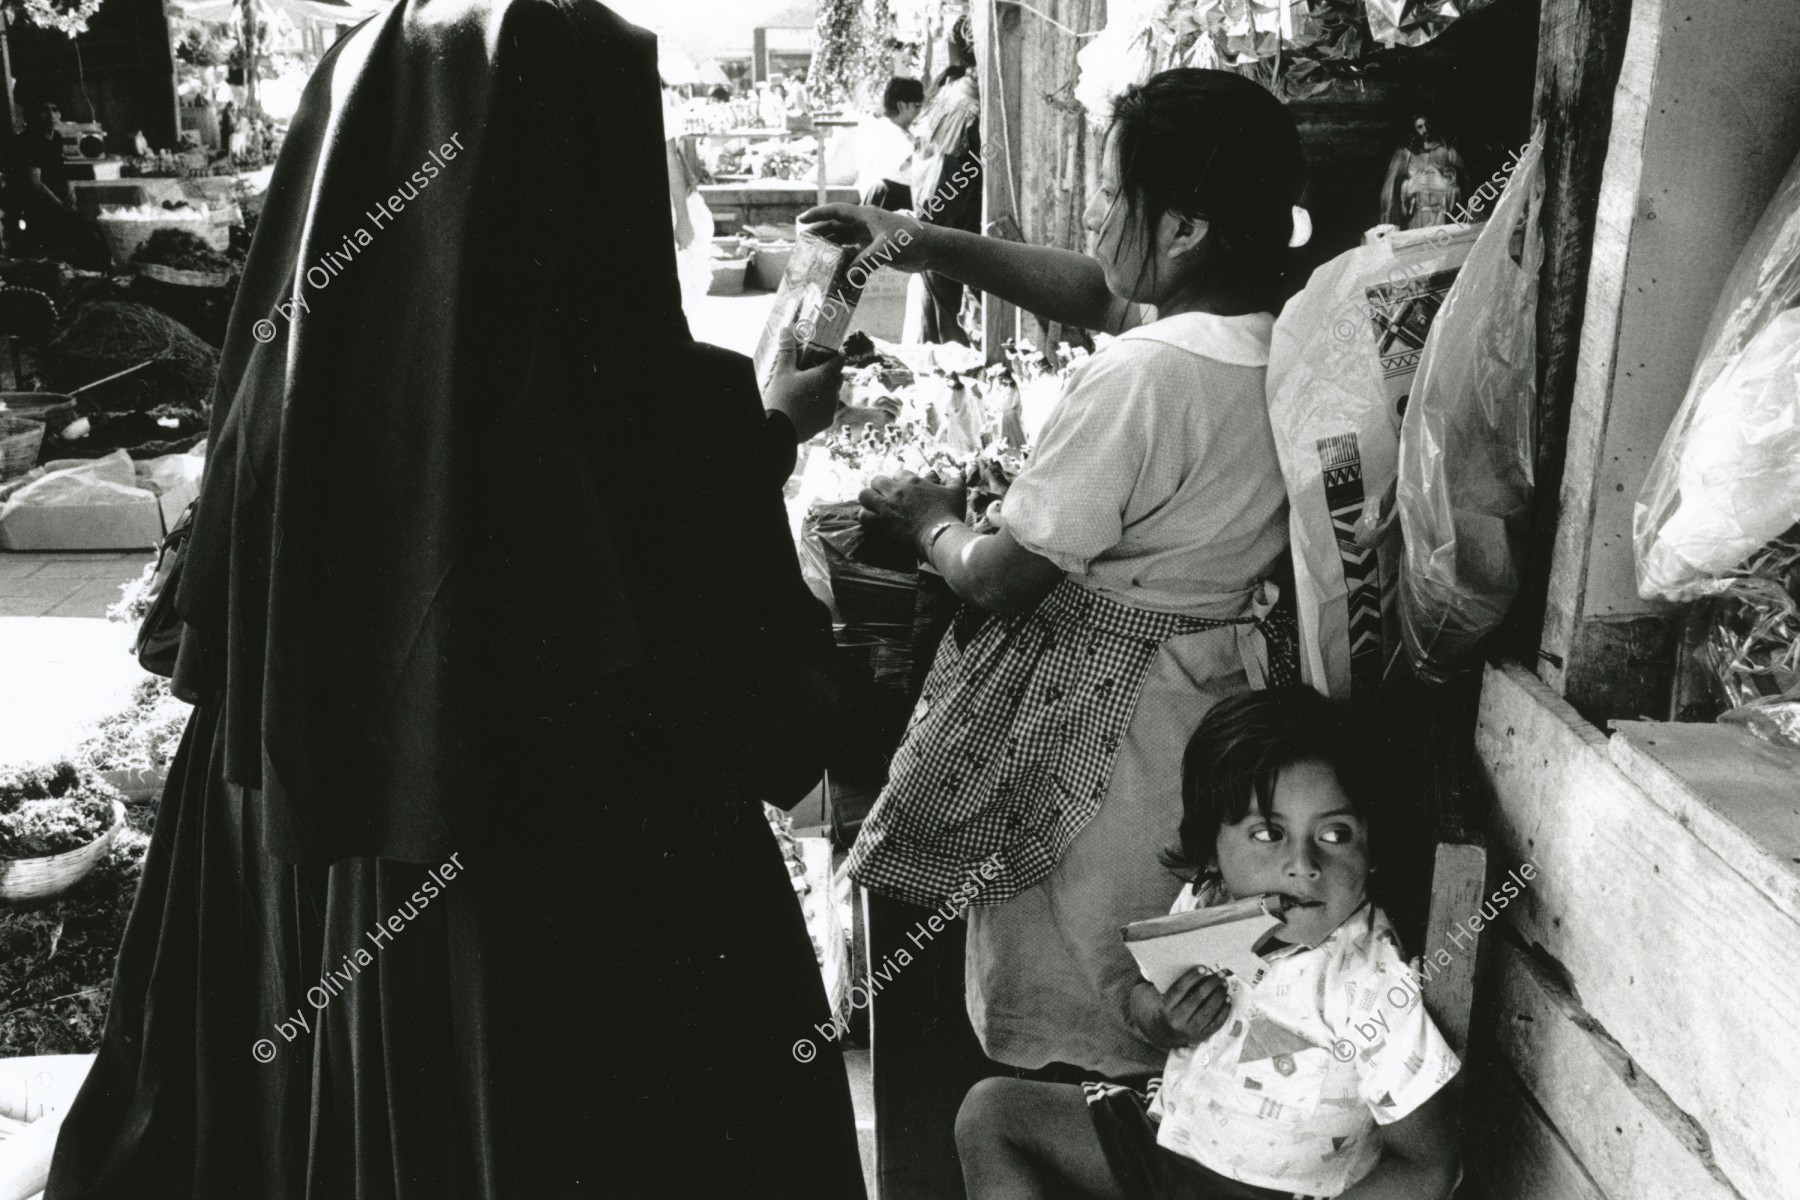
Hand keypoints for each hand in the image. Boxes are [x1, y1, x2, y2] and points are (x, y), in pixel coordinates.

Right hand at [763, 328, 843, 443]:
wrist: (778, 431)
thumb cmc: (781, 399)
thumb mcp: (782, 372)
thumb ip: (787, 350)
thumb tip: (786, 328)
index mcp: (824, 377)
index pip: (839, 359)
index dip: (834, 354)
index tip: (826, 353)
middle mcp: (832, 392)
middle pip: (838, 376)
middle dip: (829, 371)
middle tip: (813, 369)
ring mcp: (831, 408)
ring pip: (834, 393)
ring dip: (826, 388)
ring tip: (808, 388)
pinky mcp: (827, 421)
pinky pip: (829, 408)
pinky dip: (822, 404)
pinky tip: (807, 404)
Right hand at [797, 203, 932, 274]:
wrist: (931, 249)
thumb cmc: (911, 241)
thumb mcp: (887, 249)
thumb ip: (866, 262)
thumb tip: (848, 276)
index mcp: (866, 216)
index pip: (836, 212)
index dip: (818, 214)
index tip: (801, 220)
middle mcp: (865, 225)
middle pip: (837, 226)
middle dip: (820, 233)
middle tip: (803, 243)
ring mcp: (870, 238)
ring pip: (844, 241)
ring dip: (831, 248)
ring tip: (815, 257)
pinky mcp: (876, 251)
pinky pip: (855, 255)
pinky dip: (845, 262)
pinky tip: (836, 271)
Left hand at [857, 471, 966, 552]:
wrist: (941, 536)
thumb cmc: (950, 514)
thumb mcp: (957, 492)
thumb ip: (954, 480)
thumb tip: (950, 476)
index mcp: (913, 481)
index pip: (898, 474)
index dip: (900, 482)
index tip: (904, 491)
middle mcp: (897, 491)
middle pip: (877, 480)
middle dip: (880, 488)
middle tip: (886, 498)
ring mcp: (887, 507)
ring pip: (864, 495)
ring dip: (869, 500)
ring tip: (874, 507)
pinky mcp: (880, 523)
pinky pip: (862, 515)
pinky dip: (865, 517)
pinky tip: (872, 521)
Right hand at [1129, 971, 1229, 1050]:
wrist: (1162, 1032)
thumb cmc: (1164, 1005)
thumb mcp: (1158, 995)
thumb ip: (1161, 980)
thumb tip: (1168, 963)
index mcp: (1164, 1008)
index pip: (1180, 989)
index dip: (1192, 977)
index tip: (1204, 967)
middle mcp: (1176, 1021)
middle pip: (1197, 999)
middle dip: (1211, 984)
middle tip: (1220, 973)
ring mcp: (1189, 1031)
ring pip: (1208, 1011)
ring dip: (1219, 996)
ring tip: (1224, 984)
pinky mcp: (1200, 1037)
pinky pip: (1215, 1024)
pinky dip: (1224, 1011)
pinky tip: (1228, 999)